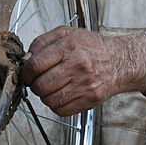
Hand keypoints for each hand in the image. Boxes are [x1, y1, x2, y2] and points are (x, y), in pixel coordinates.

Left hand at [20, 26, 145, 115]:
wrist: (119, 61)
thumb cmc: (92, 47)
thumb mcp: (67, 34)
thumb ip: (42, 43)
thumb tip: (25, 60)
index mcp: (69, 47)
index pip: (36, 65)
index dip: (26, 73)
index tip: (26, 74)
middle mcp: (78, 66)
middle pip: (41, 86)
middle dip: (35, 85)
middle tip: (39, 81)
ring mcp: (84, 85)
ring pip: (49, 100)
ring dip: (46, 96)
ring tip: (52, 87)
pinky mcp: (89, 99)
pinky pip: (62, 110)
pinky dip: (57, 105)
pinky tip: (62, 94)